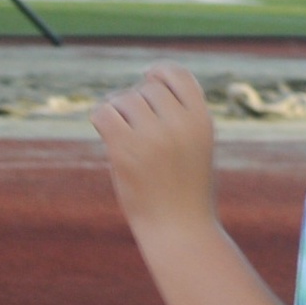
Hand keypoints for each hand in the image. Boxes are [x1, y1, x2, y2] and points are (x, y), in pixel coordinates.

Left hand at [93, 64, 217, 235]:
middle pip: (145, 87)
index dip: (159, 74)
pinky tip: (111, 138)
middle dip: (138, 103)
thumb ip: (178, 115)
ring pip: (123, 99)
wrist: (180, 230)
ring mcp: (153, 137)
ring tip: (129, 139)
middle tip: (141, 131)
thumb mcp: (196, 147)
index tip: (150, 83)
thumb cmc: (188, 190)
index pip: (176, 74)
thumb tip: (147, 80)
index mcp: (203, 121)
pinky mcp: (125, 149)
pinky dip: (102, 120)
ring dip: (119, 114)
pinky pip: (103, 112)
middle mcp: (180, 124)